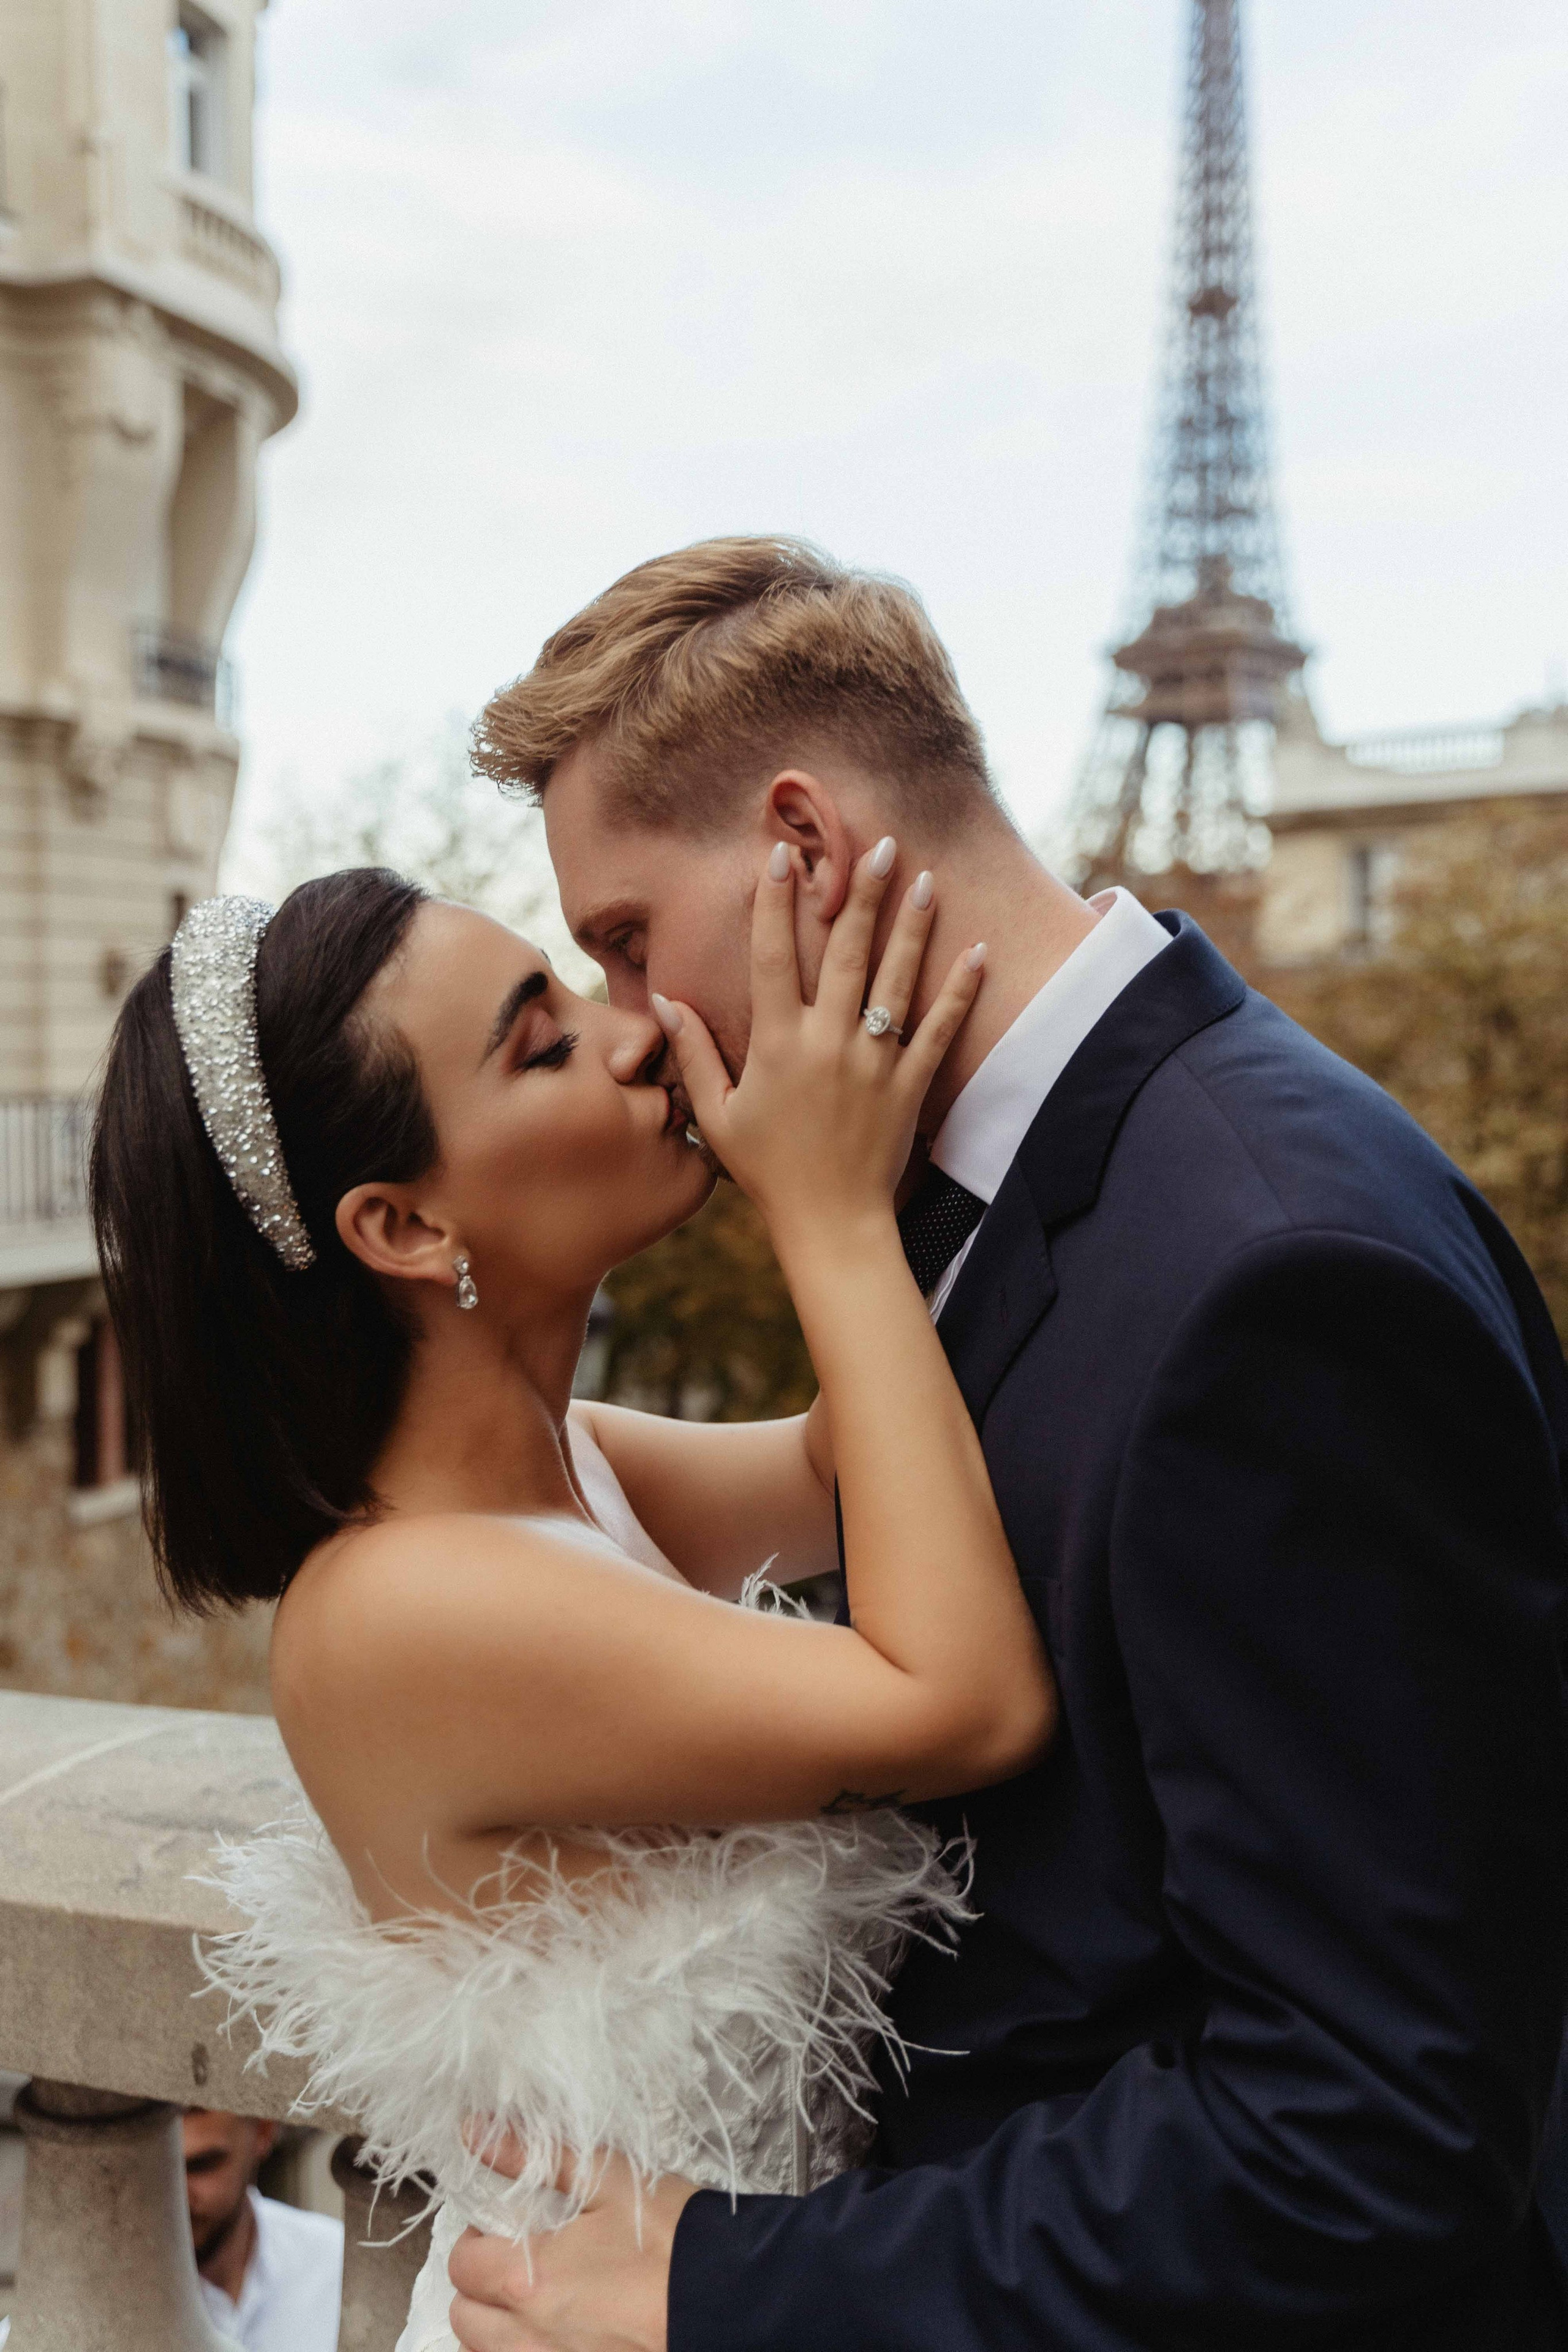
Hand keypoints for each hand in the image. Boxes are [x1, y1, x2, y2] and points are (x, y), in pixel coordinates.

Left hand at [447, 2141, 695, 2351]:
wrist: (732, 2300)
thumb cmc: (673, 2240)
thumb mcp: (606, 2180)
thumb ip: (531, 2158)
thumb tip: (475, 2131)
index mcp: (527, 2280)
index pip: (461, 2263)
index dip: (478, 2239)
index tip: (506, 2228)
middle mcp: (528, 2340)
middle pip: (465, 2318)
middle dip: (483, 2288)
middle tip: (524, 2263)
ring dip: (501, 2329)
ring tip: (545, 2301)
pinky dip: (531, 2350)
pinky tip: (566, 2332)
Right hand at [651, 838, 983, 1256]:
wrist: (830, 1224)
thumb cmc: (766, 1170)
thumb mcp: (716, 1114)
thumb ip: (693, 1053)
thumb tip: (663, 999)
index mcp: (776, 1044)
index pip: (773, 956)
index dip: (775, 901)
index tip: (781, 854)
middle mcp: (827, 1042)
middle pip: (844, 952)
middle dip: (859, 894)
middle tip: (876, 845)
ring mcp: (874, 1061)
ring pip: (896, 980)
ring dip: (911, 926)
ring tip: (925, 877)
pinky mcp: (909, 1085)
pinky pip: (940, 1029)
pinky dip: (960, 990)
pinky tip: (977, 950)